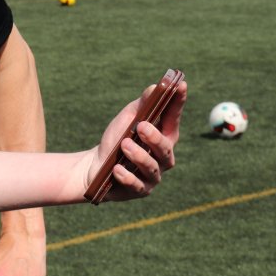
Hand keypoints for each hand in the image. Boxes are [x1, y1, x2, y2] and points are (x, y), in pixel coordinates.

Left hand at [90, 79, 185, 201]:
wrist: (95, 166)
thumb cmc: (116, 139)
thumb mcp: (127, 119)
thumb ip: (142, 105)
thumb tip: (154, 86)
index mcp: (163, 136)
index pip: (174, 118)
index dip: (178, 102)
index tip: (180, 85)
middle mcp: (163, 157)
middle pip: (165, 148)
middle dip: (155, 138)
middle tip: (141, 126)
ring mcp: (153, 175)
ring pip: (152, 167)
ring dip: (138, 156)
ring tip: (124, 144)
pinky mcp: (140, 190)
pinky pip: (137, 185)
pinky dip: (127, 177)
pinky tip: (117, 169)